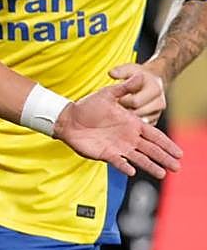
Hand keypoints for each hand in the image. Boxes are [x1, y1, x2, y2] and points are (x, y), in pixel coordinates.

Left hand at [53, 74, 181, 178]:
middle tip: (177, 167)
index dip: (166, 143)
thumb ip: (124, 88)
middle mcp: (128, 137)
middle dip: (164, 158)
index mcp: (132, 124)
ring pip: (138, 158)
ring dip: (150, 166)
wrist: (69, 118)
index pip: (154, 135)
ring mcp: (117, 146)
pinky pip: (118, 162)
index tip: (179, 152)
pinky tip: (132, 171)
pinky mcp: (105, 153)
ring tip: (162, 174)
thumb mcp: (107, 94)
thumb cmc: (88, 106)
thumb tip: (140, 75)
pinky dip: (125, 166)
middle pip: (151, 150)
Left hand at [108, 62, 165, 123]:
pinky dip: (133, 124)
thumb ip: (120, 71)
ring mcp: (157, 112)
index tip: (115, 98)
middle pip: (138, 113)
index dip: (122, 101)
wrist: (151, 81)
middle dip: (125, 111)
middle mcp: (159, 102)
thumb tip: (111, 73)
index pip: (135, 101)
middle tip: (115, 107)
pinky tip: (125, 116)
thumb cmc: (138, 75)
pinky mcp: (154, 120)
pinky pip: (142, 127)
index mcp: (154, 89)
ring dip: (128, 118)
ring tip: (120, 111)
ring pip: (140, 122)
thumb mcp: (130, 69)